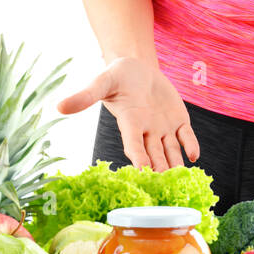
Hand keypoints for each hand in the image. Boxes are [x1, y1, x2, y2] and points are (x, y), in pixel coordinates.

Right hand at [57, 56, 199, 170]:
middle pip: (154, 155)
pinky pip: (186, 137)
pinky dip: (191, 146)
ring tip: (182, 178)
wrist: (137, 67)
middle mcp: (146, 131)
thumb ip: (85, 96)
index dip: (138, 157)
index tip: (142, 170)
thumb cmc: (117, 75)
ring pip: (171, 151)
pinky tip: (194, 156)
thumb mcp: (102, 82)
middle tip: (166, 185)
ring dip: (176, 164)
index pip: (133, 144)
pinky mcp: (178, 121)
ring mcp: (163, 128)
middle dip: (159, 170)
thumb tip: (59, 106)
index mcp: (129, 123)